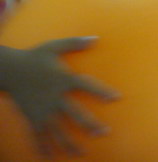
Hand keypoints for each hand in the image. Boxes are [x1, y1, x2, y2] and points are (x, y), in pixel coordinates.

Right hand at [0, 37, 118, 155]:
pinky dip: (43, 147)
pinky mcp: (31, 118)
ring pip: (57, 130)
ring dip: (69, 143)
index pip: (86, 86)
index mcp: (63, 79)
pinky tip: (50, 158)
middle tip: (104, 132)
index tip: (116, 98)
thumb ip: (75, 43)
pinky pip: (38, 136)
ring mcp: (42, 110)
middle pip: (74, 114)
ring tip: (82, 153)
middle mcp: (54, 97)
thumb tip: (96, 38)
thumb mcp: (54, 46)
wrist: (8, 70)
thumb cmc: (34, 57)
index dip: (101, 92)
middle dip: (89, 124)